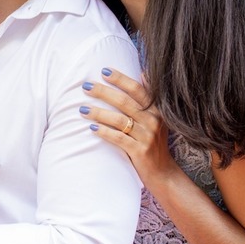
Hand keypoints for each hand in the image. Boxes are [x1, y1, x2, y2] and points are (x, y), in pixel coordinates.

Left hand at [81, 68, 174, 184]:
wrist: (162, 172)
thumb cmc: (154, 141)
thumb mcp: (158, 118)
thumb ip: (150, 97)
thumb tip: (143, 72)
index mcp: (157, 110)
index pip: (137, 90)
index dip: (121, 79)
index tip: (104, 71)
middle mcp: (154, 121)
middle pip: (125, 102)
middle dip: (103, 92)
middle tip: (86, 86)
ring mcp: (147, 137)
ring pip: (119, 120)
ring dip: (99, 113)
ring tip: (82, 109)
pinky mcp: (140, 151)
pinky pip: (118, 138)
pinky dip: (104, 132)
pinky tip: (92, 127)